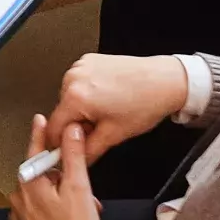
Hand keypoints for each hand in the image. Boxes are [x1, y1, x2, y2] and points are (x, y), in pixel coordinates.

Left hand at [8, 114, 102, 219]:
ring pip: (41, 197)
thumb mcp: (79, 187)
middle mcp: (18, 199)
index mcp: (29, 184)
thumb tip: (70, 129)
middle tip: (86, 191)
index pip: (35, 151)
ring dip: (61, 199)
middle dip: (64, 180)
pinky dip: (52, 214)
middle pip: (41, 177)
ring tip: (84, 211)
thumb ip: (73, 156)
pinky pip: (37, 215)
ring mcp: (19, 218)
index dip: (40, 134)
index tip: (39, 119)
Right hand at [48, 52, 188, 154]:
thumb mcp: (114, 135)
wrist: (165, 80)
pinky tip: (109, 96)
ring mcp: (80, 66)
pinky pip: (79, 84)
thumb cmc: (146, 102)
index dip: (62, 143)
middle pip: (62, 112)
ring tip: (109, 109)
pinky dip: (89, 93)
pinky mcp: (88, 61)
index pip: (53, 128)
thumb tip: (75, 159)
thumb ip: (87, 151)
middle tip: (100, 127)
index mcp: (76, 96)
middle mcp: (73, 78)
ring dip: (83, 108)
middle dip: (76, 124)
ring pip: (70, 98)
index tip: (69, 148)